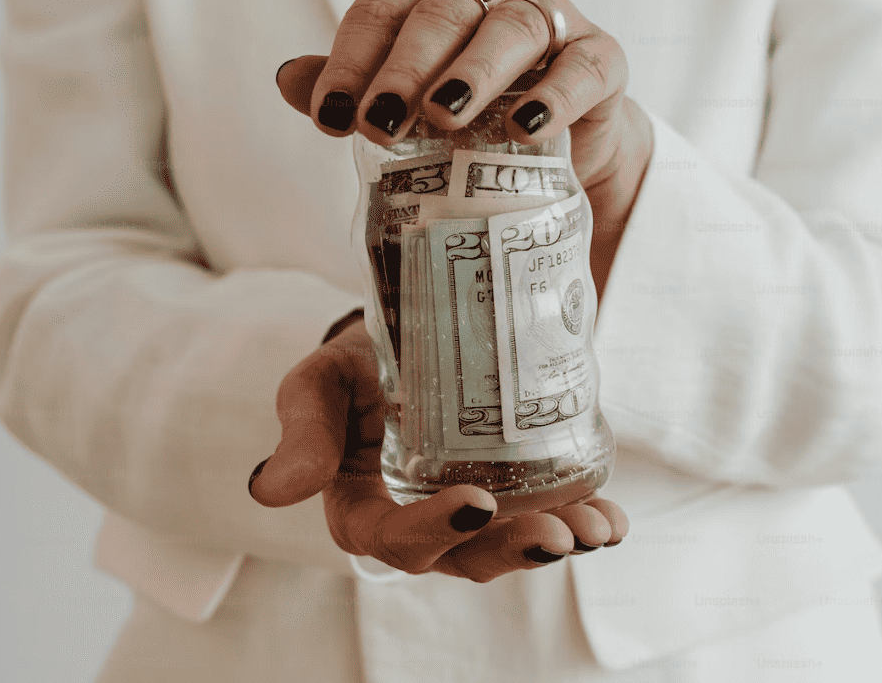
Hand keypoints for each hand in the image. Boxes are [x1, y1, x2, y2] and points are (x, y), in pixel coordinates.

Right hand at [248, 318, 628, 581]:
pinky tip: (612, 518)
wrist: (413, 325)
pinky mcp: (521, 486)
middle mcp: (424, 517)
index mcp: (364, 503)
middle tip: (555, 533)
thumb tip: (270, 491)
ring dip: (557, 542)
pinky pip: (553, 515)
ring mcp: (477, 507)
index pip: (387, 537)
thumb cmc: (358, 361)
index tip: (473, 504)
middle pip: (464, 555)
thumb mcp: (324, 380)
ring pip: (513, 542)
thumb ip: (305, 426)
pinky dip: (586, 522)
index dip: (428, 532)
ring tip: (595, 529)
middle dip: (511, 549)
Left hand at [275, 0, 652, 296]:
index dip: (351, 59)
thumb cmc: (474, 116)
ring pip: (512, 26)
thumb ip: (354, 87)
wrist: (562, 150)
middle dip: (405, 68)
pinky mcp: (601, 57)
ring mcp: (552, 16)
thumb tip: (286, 79)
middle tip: (378, 123)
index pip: (384, 4)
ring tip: (442, 116)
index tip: (330, 118)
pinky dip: (556, 93)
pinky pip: (583, 65)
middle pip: (443, 11)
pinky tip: (527, 127)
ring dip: (473, 71)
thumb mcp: (409, 103)